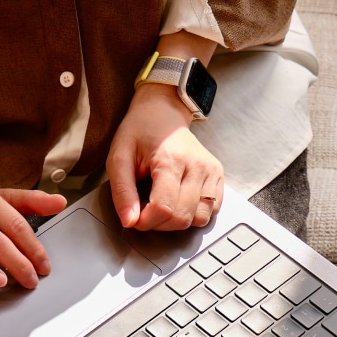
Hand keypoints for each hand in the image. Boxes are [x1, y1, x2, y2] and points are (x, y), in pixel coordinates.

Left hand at [106, 82, 223, 231]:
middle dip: (159, 223)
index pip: (163, 208)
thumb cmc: (139, 133)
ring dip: (176, 222)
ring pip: (198, 219)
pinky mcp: (218, 176)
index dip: (146, 221)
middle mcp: (197, 166)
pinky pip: (210, 212)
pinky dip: (192, 215)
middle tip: (145, 208)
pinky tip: (177, 202)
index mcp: (172, 160)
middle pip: (181, 218)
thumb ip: (122, 192)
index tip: (134, 216)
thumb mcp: (119, 158)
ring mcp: (211, 171)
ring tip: (161, 204)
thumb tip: (130, 222)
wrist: (162, 112)